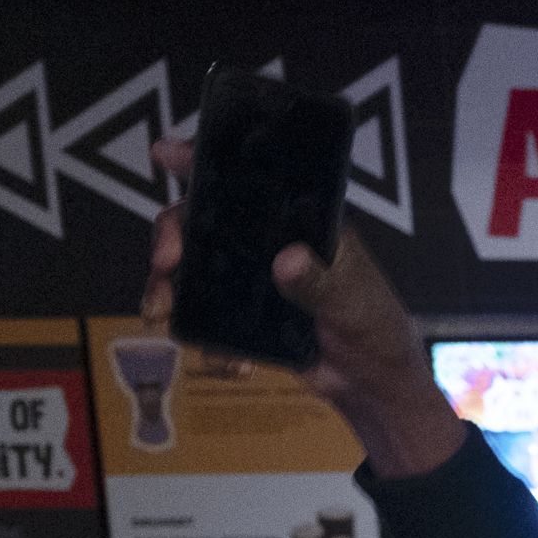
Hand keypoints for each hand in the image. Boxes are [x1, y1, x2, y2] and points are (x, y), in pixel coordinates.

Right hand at [141, 133, 466, 477]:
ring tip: (163, 315)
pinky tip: (234, 364)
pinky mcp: (240, 319)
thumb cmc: (374, 326)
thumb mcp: (352, 300)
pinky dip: (204, 341)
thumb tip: (287, 261)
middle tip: (166, 262)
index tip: (168, 154)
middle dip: (171, 236)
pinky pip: (204, 320)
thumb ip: (320, 283)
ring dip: (167, 290)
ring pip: (190, 271)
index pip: (247, 181)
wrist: (370, 383)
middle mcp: (263, 244)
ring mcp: (247, 281)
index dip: (204, 162)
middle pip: (199, 223)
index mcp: (295, 223)